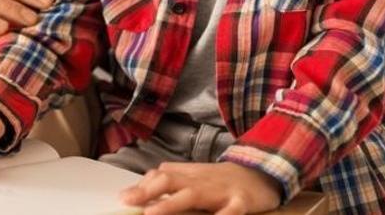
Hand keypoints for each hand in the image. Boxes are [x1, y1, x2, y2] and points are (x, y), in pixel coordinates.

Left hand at [120, 162, 281, 214]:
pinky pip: (231, 211)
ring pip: (194, 194)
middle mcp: (201, 180)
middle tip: (129, 202)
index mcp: (189, 175)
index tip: (123, 198)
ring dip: (171, 204)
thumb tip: (138, 188)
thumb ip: (169, 180)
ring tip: (152, 214)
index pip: (160, 176)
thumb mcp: (194, 177)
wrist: (261, 173)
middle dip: (149, 191)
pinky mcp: (241, 202)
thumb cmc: (221, 180)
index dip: (141, 187)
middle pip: (171, 179)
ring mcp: (221, 191)